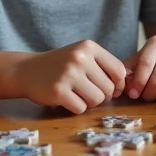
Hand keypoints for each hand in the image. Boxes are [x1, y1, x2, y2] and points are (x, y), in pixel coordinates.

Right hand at [10, 39, 125, 112]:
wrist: (26, 70)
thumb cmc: (61, 65)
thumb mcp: (82, 56)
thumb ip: (104, 66)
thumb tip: (128, 84)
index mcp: (89, 47)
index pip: (119, 70)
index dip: (118, 84)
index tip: (110, 88)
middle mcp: (80, 58)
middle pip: (109, 88)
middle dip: (102, 95)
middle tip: (88, 91)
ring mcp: (68, 74)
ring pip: (97, 100)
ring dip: (90, 102)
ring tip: (77, 94)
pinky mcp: (58, 91)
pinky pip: (81, 108)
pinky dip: (76, 107)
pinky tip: (66, 98)